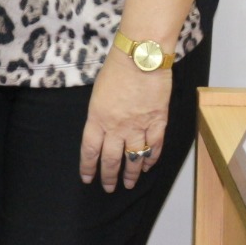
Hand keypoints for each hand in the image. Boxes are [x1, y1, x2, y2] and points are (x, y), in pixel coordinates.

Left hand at [79, 47, 169, 191]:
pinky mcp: (158, 122)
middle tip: (108, 187)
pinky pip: (155, 146)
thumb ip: (99, 113)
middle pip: (112, 159)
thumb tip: (102, 128)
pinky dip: (151, 159)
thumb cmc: (116, 68)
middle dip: (109, 176)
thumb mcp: (98, 92)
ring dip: (131, 174)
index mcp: (97, 118)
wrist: (140, 57)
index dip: (88, 166)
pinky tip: (147, 166)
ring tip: (128, 184)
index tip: (88, 178)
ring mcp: (138, 126)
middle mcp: (116, 127)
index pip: (90, 150)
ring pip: (134, 158)